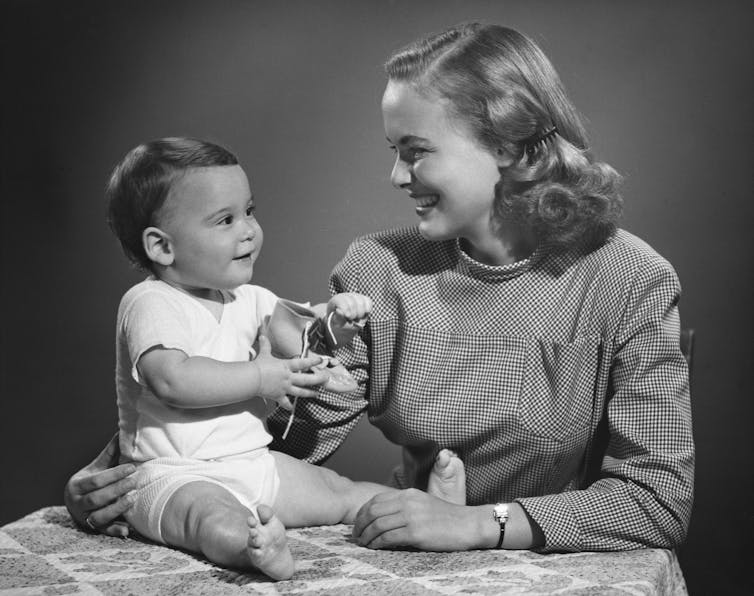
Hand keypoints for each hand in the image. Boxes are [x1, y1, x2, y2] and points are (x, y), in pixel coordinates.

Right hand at [63, 433, 136, 537]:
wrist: (76, 503)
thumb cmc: (91, 481)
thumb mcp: (96, 467)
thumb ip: (110, 453)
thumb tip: (123, 430)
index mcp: (77, 486)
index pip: (95, 481)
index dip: (114, 474)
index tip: (132, 467)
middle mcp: (77, 504)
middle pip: (97, 498)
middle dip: (117, 489)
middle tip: (135, 480)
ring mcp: (84, 518)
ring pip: (99, 517)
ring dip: (117, 508)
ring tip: (134, 497)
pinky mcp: (93, 530)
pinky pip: (104, 532)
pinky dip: (115, 531)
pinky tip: (127, 530)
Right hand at [253, 335, 328, 408]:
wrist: (252, 379)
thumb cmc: (259, 365)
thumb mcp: (264, 354)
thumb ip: (266, 345)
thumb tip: (263, 336)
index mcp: (286, 366)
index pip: (302, 363)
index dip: (312, 361)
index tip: (321, 360)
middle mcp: (288, 378)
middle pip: (307, 380)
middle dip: (318, 379)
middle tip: (326, 379)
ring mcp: (284, 388)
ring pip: (300, 392)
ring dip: (310, 393)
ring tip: (317, 394)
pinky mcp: (278, 396)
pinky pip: (285, 403)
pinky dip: (289, 406)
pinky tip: (293, 409)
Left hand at [327, 292, 371, 345]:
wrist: (346, 324)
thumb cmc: (340, 323)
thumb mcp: (337, 323)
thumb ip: (338, 318)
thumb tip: (339, 310)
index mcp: (336, 300)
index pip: (341, 301)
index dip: (346, 309)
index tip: (347, 317)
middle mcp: (345, 296)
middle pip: (352, 303)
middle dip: (353, 314)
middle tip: (351, 320)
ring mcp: (355, 296)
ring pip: (361, 302)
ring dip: (360, 314)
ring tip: (356, 318)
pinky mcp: (363, 299)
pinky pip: (368, 302)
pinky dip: (367, 310)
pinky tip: (364, 314)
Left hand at [352, 489, 479, 550]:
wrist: (468, 524)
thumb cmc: (447, 518)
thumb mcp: (423, 504)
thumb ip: (404, 506)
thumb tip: (383, 517)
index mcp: (408, 494)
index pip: (376, 500)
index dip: (362, 512)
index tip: (358, 523)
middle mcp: (407, 502)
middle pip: (372, 511)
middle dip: (359, 525)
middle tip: (355, 536)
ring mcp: (411, 517)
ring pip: (377, 525)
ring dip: (366, 536)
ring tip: (362, 544)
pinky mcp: (415, 533)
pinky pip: (387, 538)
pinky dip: (376, 543)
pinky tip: (374, 547)